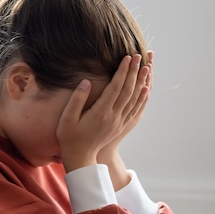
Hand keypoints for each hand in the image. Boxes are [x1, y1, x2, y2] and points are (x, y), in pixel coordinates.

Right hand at [57, 54, 150, 172]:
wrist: (80, 157)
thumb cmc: (70, 136)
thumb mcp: (67, 118)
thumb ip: (77, 99)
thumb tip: (86, 81)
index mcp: (100, 113)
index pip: (115, 88)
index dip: (122, 71)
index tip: (127, 57)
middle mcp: (113, 117)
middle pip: (127, 91)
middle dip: (134, 72)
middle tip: (139, 56)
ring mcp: (119, 122)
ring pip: (134, 99)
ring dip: (141, 82)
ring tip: (147, 68)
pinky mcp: (121, 125)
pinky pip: (135, 110)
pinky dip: (142, 98)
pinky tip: (146, 89)